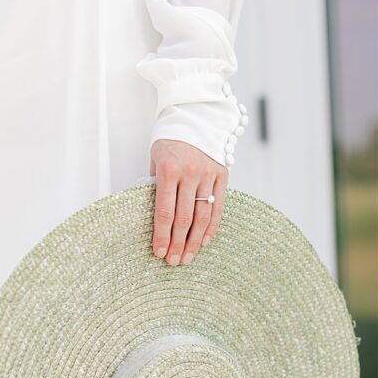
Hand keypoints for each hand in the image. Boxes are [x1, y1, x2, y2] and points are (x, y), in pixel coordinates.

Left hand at [149, 139, 227, 265]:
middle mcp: (190, 174)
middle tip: (173, 262)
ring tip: (187, 258)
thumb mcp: (155, 159)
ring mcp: (208, 174)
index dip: (161, 236)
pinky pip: (219, 206)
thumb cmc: (169, 140)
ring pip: (202, 216)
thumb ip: (156, 185)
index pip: (164, 212)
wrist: (196, 115)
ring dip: (194, 241)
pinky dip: (212, 226)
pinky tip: (204, 241)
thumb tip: (155, 215)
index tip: (158, 253)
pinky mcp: (222, 174)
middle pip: (184, 219)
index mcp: (169, 171)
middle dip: (177, 244)